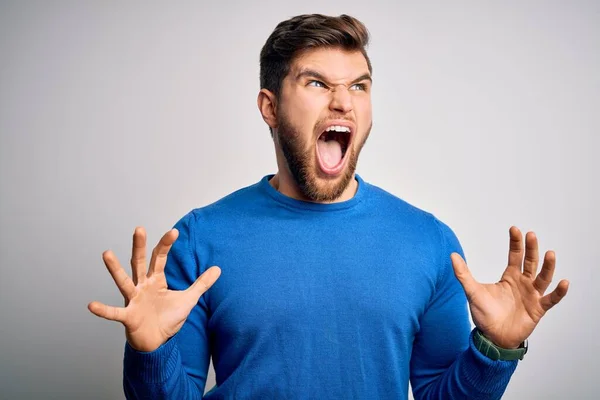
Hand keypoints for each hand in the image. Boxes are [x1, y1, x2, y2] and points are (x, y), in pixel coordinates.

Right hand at [88, 227, 220, 351]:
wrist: (157, 342)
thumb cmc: (168, 318)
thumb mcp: (188, 299)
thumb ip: (201, 283)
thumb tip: (218, 268)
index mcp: (155, 280)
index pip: (159, 258)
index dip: (166, 245)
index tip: (174, 231)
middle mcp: (142, 286)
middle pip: (139, 263)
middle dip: (139, 246)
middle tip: (139, 229)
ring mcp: (133, 300)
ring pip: (124, 281)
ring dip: (115, 269)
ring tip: (106, 253)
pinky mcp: (128, 316)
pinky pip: (114, 313)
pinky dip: (104, 310)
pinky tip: (91, 305)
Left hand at [451, 226, 568, 348]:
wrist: (492, 337)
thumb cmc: (484, 314)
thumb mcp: (472, 291)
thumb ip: (463, 274)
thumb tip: (452, 255)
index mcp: (509, 277)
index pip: (515, 256)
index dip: (516, 243)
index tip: (515, 229)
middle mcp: (523, 283)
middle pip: (530, 262)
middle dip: (531, 249)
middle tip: (531, 235)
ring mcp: (532, 296)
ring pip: (543, 278)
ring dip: (548, 266)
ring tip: (550, 253)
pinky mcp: (538, 309)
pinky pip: (551, 299)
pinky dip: (558, 292)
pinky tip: (564, 282)